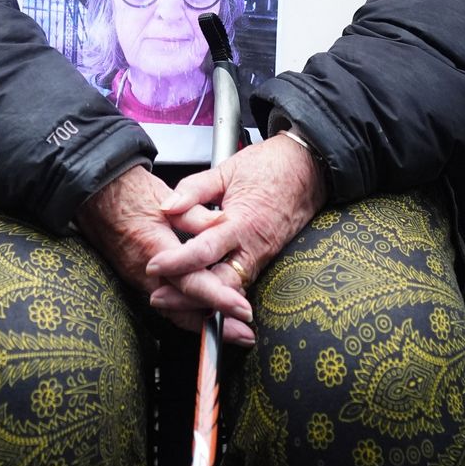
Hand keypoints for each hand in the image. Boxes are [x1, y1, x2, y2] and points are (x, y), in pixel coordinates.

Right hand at [76, 164, 255, 343]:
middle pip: (183, 309)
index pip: (192, 282)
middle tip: (244, 334)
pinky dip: (186, 310)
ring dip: (202, 321)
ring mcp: (138, 278)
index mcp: (155, 250)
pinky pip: (165, 301)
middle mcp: (145, 272)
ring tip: (231, 329)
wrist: (96, 193)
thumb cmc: (128, 192)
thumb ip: (197, 215)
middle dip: (215, 324)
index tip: (242, 309)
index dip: (219, 298)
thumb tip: (224, 224)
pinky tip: (204, 312)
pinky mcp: (136, 277)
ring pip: (174, 309)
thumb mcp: (166, 198)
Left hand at [145, 136, 326, 305]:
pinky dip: (220, 292)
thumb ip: (194, 189)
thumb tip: (167, 207)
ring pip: (231, 289)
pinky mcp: (264, 259)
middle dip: (189, 297)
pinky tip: (199, 295)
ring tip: (172, 300)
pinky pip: (241, 282)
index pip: (205, 251)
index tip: (155, 265)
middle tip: (158, 297)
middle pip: (220, 284)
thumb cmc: (270, 165)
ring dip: (203, 299)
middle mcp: (254, 246)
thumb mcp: (226, 170)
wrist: (309, 168)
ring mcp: (262, 256)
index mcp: (242, 222)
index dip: (177, 262)